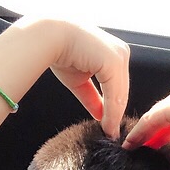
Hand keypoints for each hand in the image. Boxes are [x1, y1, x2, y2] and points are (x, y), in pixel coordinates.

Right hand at [41, 19, 129, 137]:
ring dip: (114, 115)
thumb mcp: (80, 80)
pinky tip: (107, 124)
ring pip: (120, 93)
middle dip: (116, 113)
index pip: (118, 85)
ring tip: (109, 132)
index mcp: (114, 53)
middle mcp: (120, 51)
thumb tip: (101, 116)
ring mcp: (119, 55)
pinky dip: (111, 110)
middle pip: (121, 90)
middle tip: (112, 133)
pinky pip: (115, 92)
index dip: (114, 107)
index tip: (110, 126)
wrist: (47, 37)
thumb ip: (93, 98)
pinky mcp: (114, 61)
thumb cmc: (60, 52)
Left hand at [122, 81, 169, 169]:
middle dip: (154, 130)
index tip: (159, 143)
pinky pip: (153, 120)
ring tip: (131, 145)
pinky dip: (141, 132)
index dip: (169, 130)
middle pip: (167, 114)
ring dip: (144, 131)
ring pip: (157, 116)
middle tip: (141, 145)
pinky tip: (132, 142)